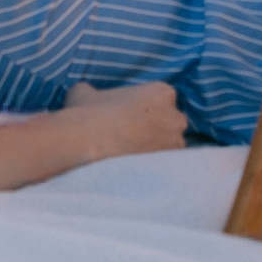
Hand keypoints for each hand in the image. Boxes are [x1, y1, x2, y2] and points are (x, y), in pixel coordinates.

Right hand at [61, 81, 186, 163]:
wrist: (86, 143)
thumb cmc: (88, 113)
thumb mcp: (85, 91)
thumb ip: (95, 91)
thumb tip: (86, 94)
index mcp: (162, 92)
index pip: (162, 101)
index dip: (146, 110)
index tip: (131, 119)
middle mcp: (176, 116)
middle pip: (170, 124)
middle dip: (156, 130)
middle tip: (132, 139)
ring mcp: (176, 142)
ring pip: (168, 146)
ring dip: (155, 150)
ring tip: (132, 158)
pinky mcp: (169, 166)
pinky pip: (164, 167)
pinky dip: (152, 169)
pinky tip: (134, 170)